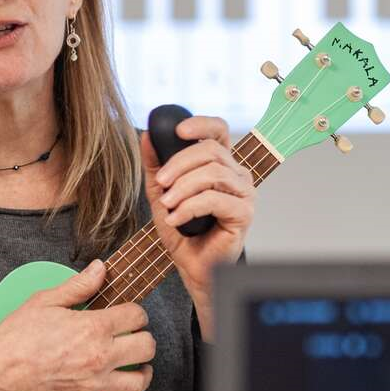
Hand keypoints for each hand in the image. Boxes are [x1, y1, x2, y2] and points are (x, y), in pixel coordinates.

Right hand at [0, 260, 154, 390]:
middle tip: (133, 337)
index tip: (129, 314)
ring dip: (142, 375)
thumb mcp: (46, 300)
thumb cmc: (16, 335)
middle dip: (144, 339)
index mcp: (94, 327)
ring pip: (137, 384)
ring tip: (137, 367)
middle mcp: (100, 356)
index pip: (137, 316)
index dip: (136, 312)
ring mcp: (92, 383)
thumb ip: (78, 285)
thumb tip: (100, 269)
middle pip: (146, 348)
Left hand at [141, 116, 254, 339]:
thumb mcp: (161, 193)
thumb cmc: (184, 231)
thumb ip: (155, 166)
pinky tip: (176, 219)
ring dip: (183, 187)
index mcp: (220, 164)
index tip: (177, 130)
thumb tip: (145, 136)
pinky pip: (215, 199)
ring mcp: (244, 193)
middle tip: (161, 183)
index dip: (200, 124)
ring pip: (213, 173)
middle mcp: (237, 175)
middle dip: (180, 163)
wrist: (193, 266)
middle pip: (211, 150)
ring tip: (168, 205)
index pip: (219, 131)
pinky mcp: (244, 213)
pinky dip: (190, 207)